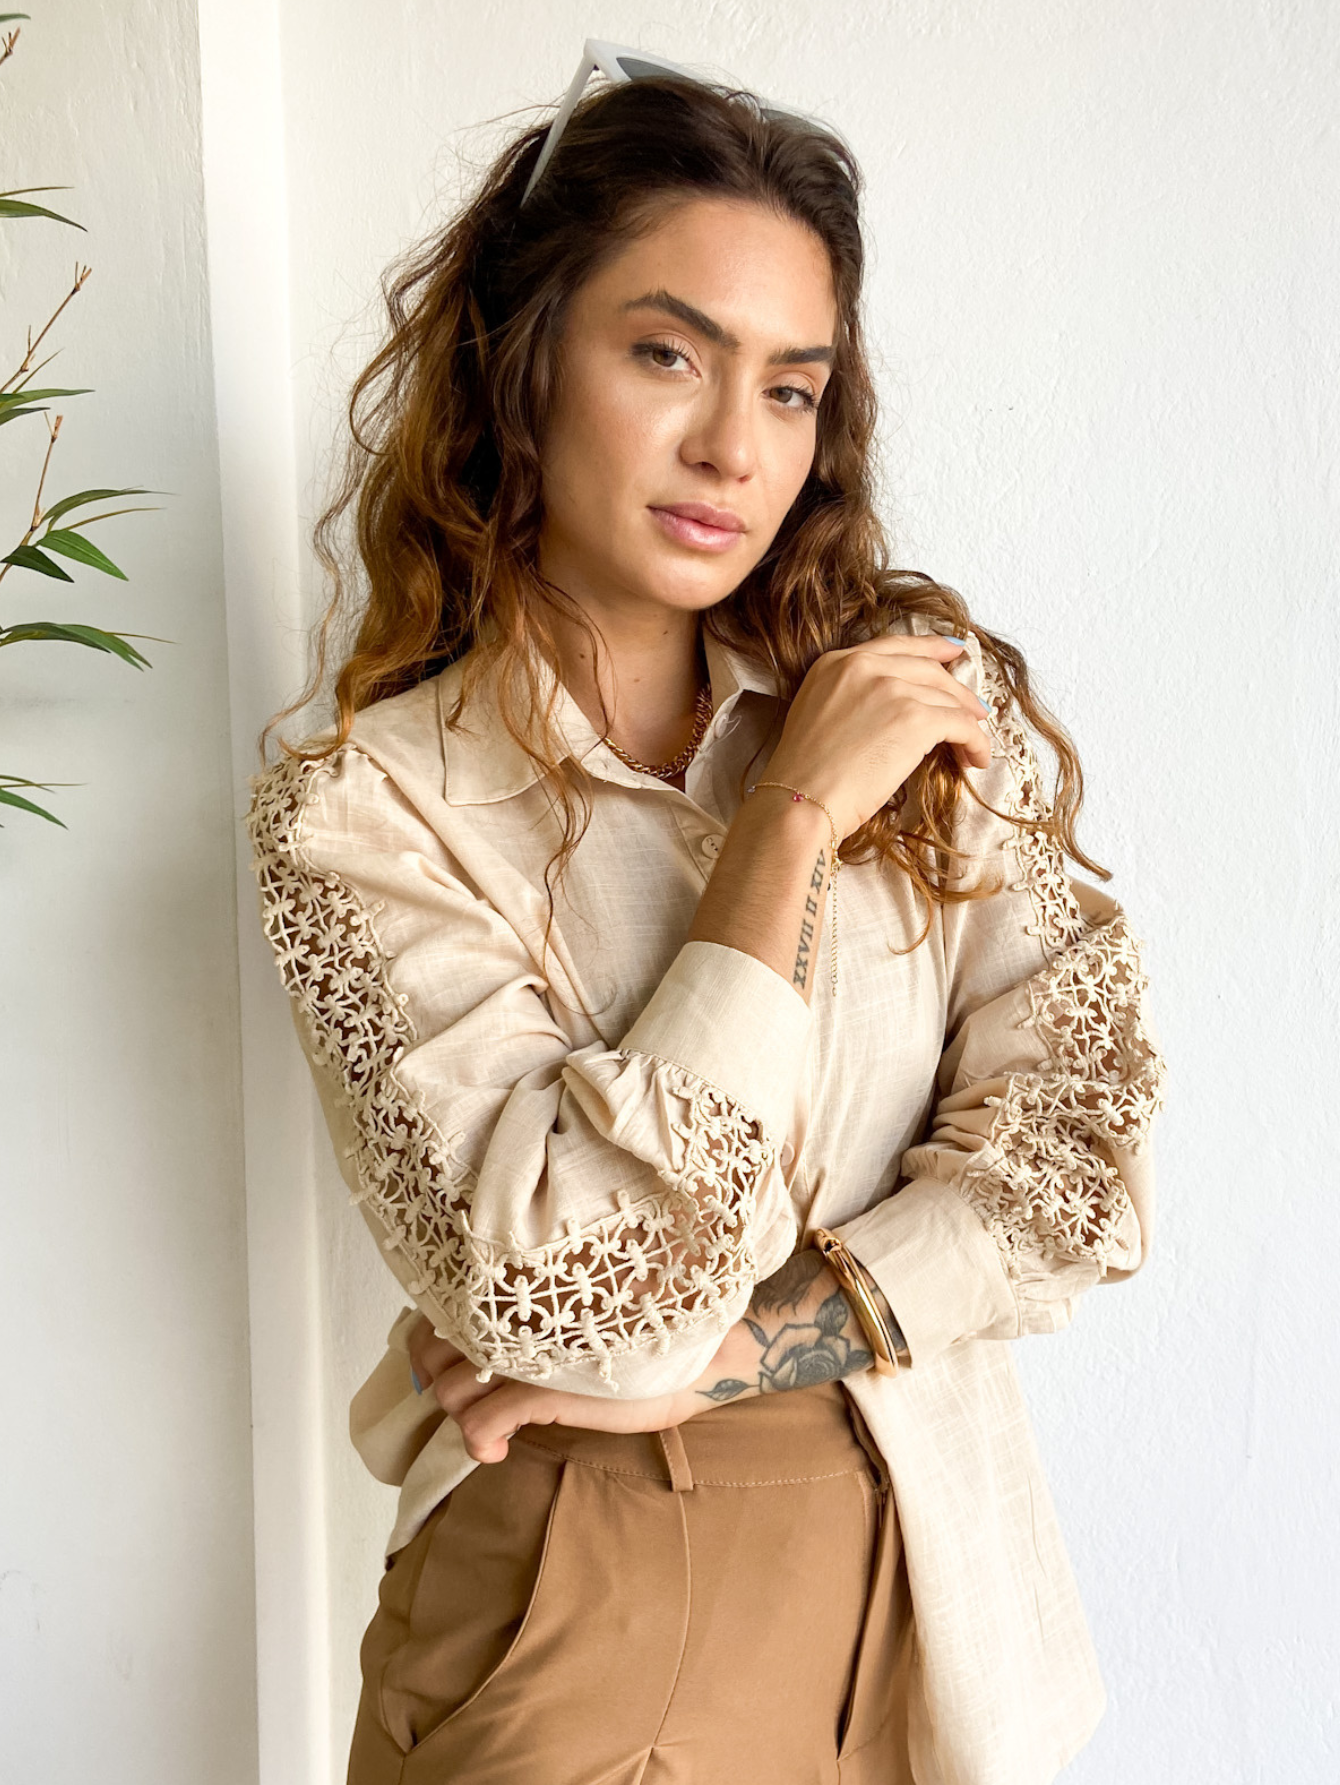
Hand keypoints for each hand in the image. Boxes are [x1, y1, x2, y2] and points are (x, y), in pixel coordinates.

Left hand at [405, 1315, 693, 1464]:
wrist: (697, 1358)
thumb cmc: (632, 1342)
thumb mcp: (571, 1329)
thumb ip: (526, 1327)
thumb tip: (466, 1358)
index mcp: (518, 1295)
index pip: (433, 1316)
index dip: (426, 1349)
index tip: (444, 1370)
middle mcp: (514, 1316)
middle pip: (432, 1356)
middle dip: (445, 1385)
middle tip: (478, 1398)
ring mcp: (527, 1351)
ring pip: (450, 1393)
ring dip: (465, 1417)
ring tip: (496, 1424)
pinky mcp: (545, 1387)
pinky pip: (480, 1423)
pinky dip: (480, 1443)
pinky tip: (497, 1451)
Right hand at [765, 632, 991, 840]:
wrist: (800, 800)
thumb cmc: (803, 775)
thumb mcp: (817, 714)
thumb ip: (850, 697)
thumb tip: (892, 710)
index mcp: (836, 662)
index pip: (895, 647)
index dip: (930, 648)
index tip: (952, 652)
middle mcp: (864, 667)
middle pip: (928, 669)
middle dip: (957, 690)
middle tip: (975, 708)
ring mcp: (891, 689)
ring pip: (947, 698)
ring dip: (967, 722)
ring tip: (972, 743)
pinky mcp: (915, 718)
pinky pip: (961, 725)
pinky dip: (975, 742)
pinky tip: (976, 758)